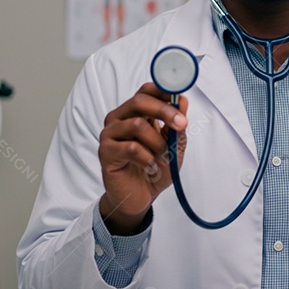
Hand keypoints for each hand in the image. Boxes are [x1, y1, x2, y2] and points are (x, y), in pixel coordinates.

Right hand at [98, 82, 187, 234]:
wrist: (140, 197)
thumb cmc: (155, 168)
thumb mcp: (174, 146)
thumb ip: (177, 125)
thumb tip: (182, 101)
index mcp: (135, 112)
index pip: (146, 91)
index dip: (163, 90)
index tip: (180, 99)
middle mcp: (120, 118)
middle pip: (139, 101)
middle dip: (165, 111)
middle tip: (182, 125)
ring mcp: (110, 134)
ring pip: (137, 125)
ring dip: (157, 143)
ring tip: (163, 157)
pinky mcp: (106, 152)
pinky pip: (131, 148)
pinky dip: (147, 158)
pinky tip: (151, 167)